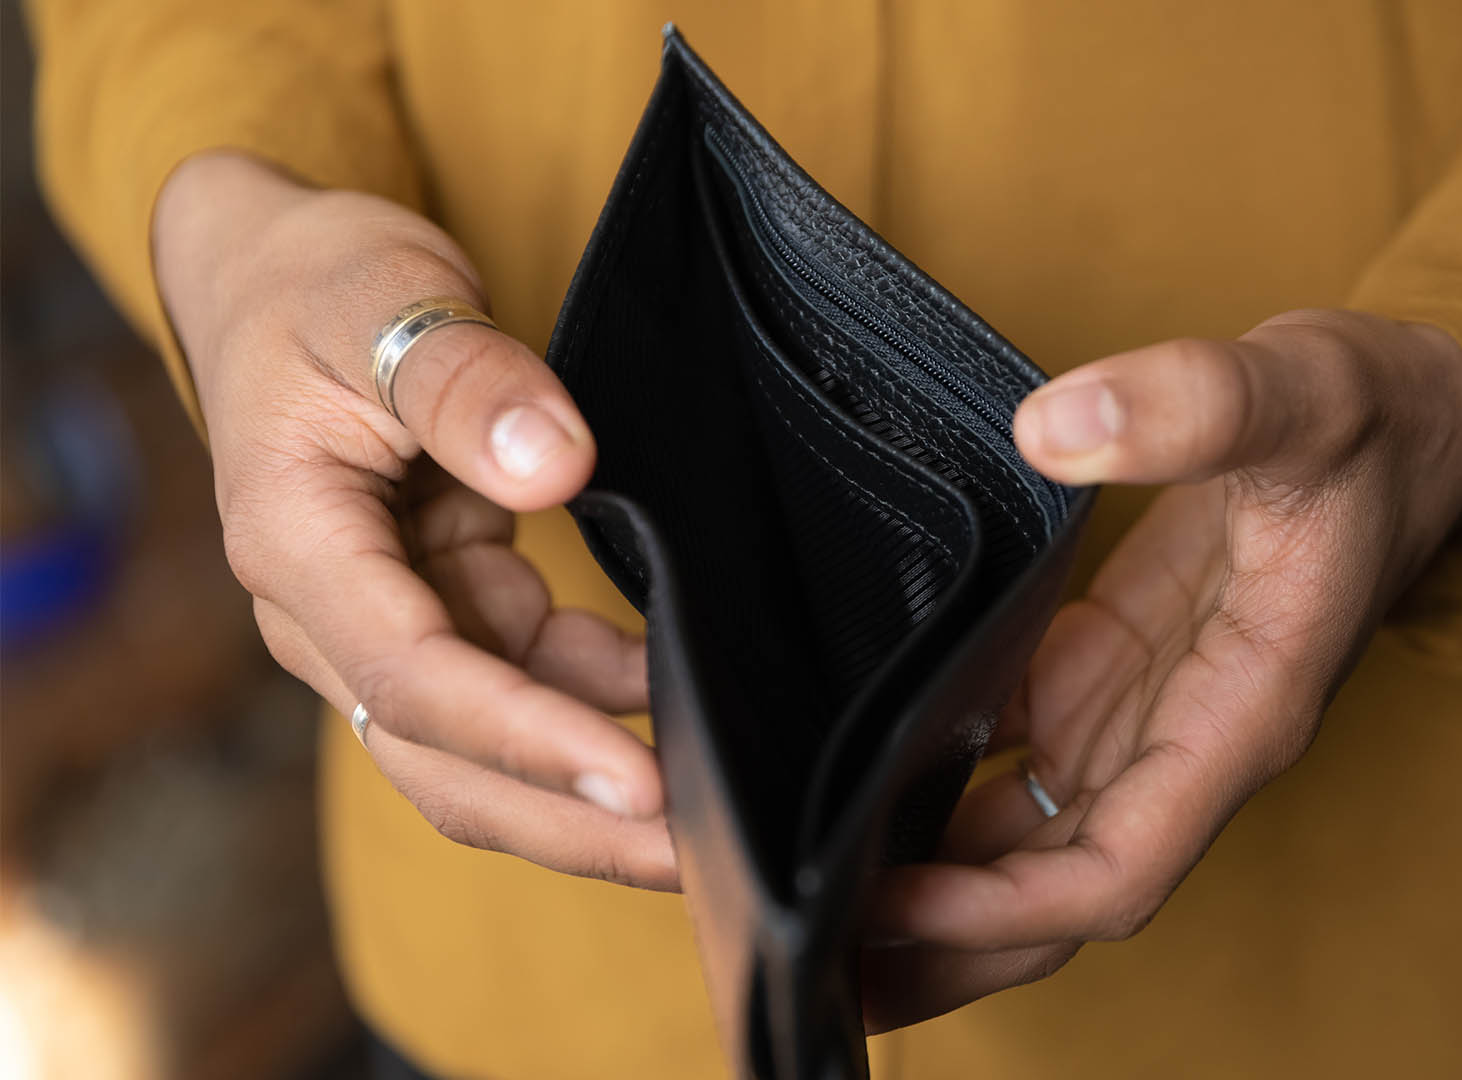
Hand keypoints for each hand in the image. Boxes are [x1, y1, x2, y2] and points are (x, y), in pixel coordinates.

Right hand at [155, 152, 673, 887]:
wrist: (282, 279)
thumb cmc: (321, 283)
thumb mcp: (385, 299)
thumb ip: (466, 383)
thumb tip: (557, 466)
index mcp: (296, 546)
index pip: (412, 679)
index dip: (527, 737)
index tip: (637, 780)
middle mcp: (331, 612)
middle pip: (444, 759)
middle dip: (568, 821)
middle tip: (694, 858)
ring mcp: (388, 619)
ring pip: (486, 745)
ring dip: (588, 784)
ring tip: (709, 809)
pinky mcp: (442, 607)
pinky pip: (523, 681)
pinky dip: (597, 699)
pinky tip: (672, 695)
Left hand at [863, 310, 1461, 1027]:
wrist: (1420, 419)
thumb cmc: (1378, 421)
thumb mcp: (1301, 394)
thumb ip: (1193, 405)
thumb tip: (1051, 427)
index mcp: (1242, 713)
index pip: (1118, 864)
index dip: (1002, 906)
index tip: (890, 906)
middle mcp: (1191, 737)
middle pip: (1061, 889)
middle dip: (950, 943)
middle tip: (822, 973)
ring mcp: (1150, 707)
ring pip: (1037, 837)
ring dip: (940, 883)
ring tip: (824, 908)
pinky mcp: (1119, 661)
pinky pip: (1028, 751)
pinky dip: (954, 784)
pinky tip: (870, 787)